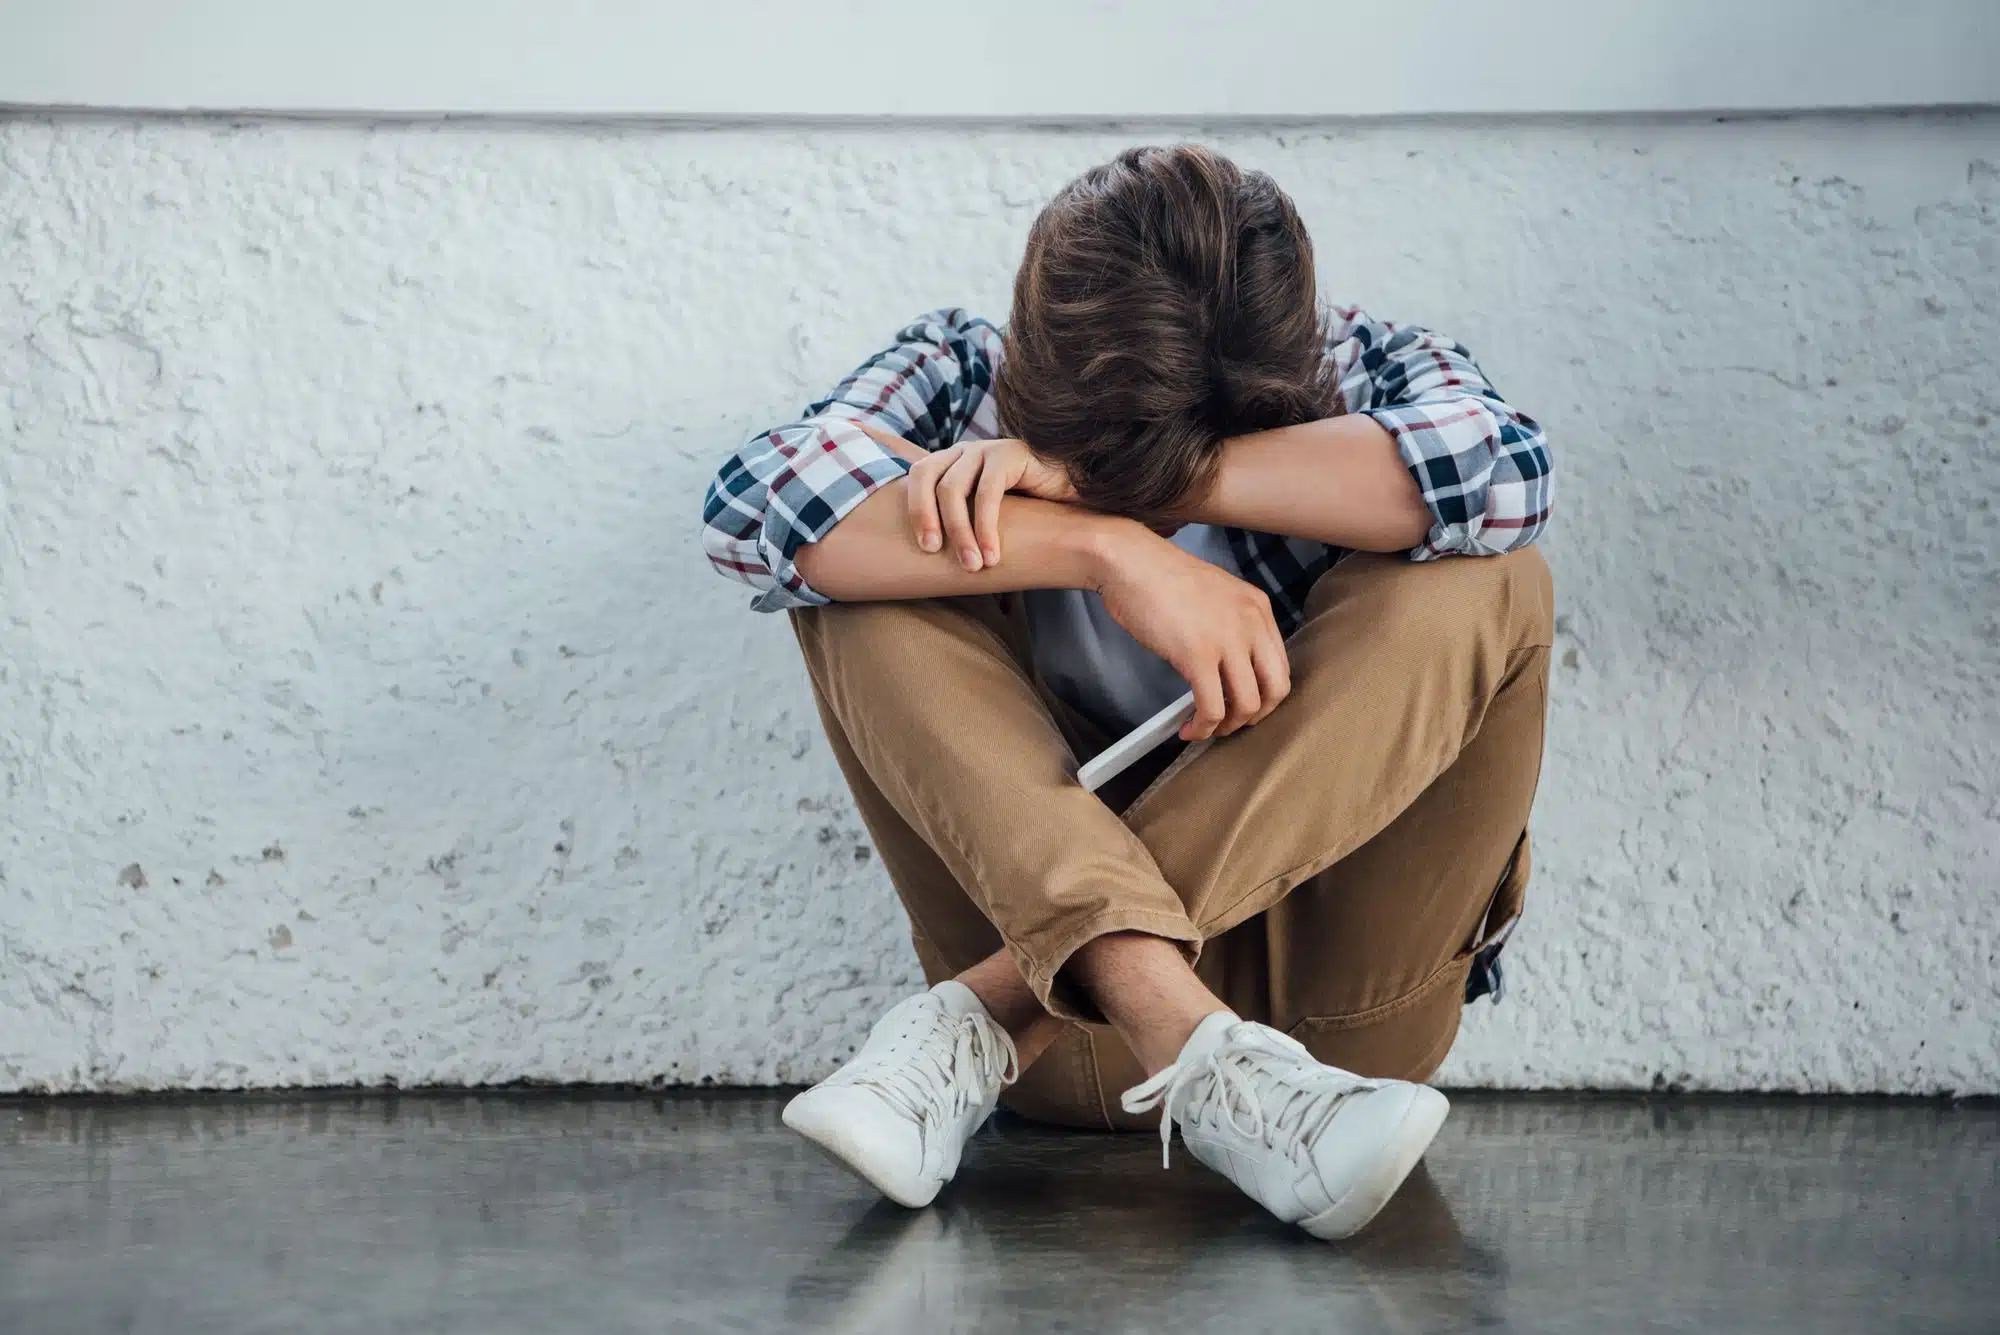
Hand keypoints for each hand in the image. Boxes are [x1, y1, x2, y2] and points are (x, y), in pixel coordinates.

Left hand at [905, 437, 1077, 570]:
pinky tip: (992, 556)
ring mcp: (987, 449)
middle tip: (933, 553)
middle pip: (927, 477)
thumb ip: (958, 522)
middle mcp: (964, 451)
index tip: (925, 549)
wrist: (1075, 498)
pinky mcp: (1010, 454)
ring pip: (954, 488)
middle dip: (925, 516)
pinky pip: (987, 493)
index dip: (914, 509)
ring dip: (959, 531)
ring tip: (971, 565)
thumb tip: (924, 556)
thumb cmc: (1026, 514)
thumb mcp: (983, 517)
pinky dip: (986, 528)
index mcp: (951, 462)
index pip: (918, 476)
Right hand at [1094, 530, 1290, 739]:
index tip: (1242, 705)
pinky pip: (1211, 706)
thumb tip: (1228, 665)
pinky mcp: (1197, 655)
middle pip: (1277, 688)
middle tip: (1231, 723)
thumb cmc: (1160, 577)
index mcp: (1258, 608)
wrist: (1131, 562)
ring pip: (1247, 704)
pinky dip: (1203, 726)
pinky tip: (1189, 728)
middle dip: (1255, 715)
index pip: (1280, 665)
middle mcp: (1251, 623)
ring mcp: (1227, 639)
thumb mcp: (1215, 594)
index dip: (1264, 695)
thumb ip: (1231, 624)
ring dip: (1227, 726)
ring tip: (1206, 728)